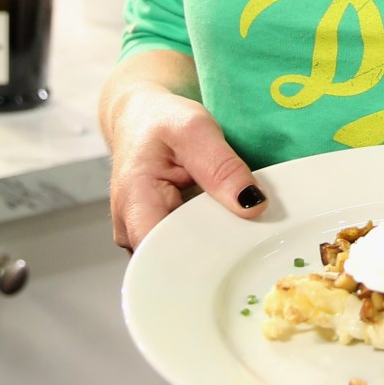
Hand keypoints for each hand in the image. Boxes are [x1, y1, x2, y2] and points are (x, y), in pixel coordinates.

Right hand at [104, 79, 266, 249]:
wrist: (142, 118)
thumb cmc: (161, 121)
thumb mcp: (195, 129)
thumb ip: (222, 167)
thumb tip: (252, 205)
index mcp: (135, 203)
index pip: (162, 257)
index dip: (199, 265)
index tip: (235, 254)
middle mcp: (131, 230)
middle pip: (175, 264)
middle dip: (213, 257)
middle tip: (247, 241)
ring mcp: (142, 237)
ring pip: (182, 261)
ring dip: (212, 250)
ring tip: (238, 231)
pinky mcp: (157, 237)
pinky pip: (184, 249)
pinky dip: (207, 241)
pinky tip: (225, 227)